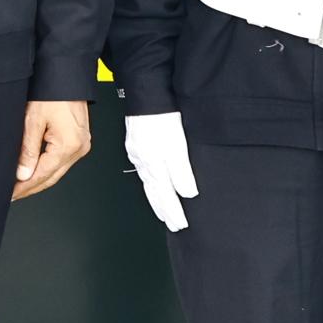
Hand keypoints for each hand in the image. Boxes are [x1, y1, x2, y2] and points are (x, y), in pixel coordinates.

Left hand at [13, 98, 92, 199]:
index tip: (11, 194)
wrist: (66, 75)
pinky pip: (62, 161)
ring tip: (20, 186)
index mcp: (69, 145)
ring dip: (39, 179)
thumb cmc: (52, 92)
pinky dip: (47, 168)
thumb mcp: (33, 121)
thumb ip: (28, 150)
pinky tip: (35, 171)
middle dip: (31, 188)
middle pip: (52, 177)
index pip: (42, 175)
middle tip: (13, 195)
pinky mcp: (80, 140)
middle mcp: (79, 148)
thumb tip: (23, 174)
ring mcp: (82, 145)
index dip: (24, 187)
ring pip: (57, 171)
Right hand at [124, 110, 195, 233]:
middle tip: (173, 224)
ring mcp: (138, 154)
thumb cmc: (162, 117)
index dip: (173, 211)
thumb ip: (181, 171)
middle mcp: (144, 162)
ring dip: (156, 200)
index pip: (165, 195)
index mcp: (154, 165)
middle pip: (155, 193)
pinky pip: (144, 173)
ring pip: (148, 184)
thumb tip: (186, 192)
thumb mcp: (177, 145)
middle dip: (164, 211)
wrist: (147, 97)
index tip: (180, 224)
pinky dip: (150, 185)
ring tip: (163, 212)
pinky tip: (152, 184)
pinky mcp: (137, 146)